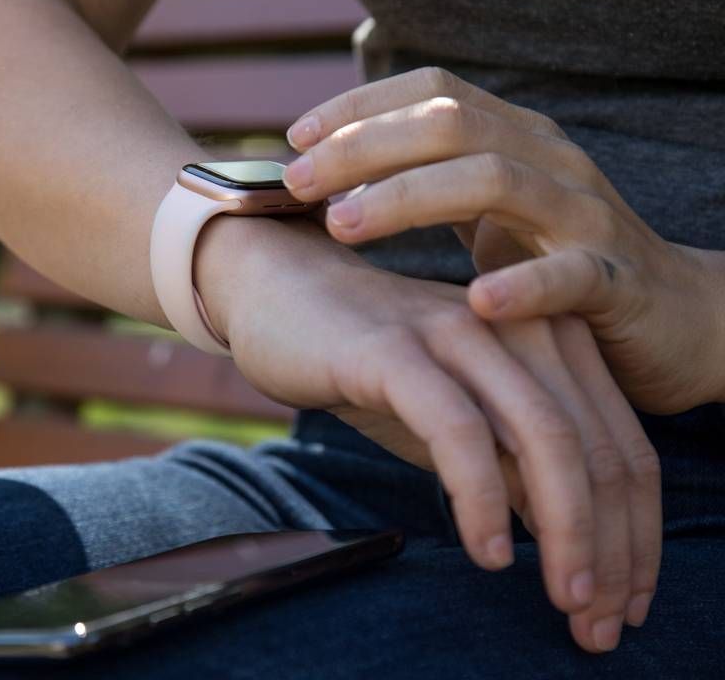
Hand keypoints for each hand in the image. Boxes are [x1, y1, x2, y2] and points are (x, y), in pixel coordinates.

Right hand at [194, 215, 661, 652]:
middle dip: (611, 546)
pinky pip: (457, 429)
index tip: (622, 602)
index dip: (634, 533)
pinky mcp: (395, 350)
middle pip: (597, 446)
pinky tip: (489, 549)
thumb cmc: (376, 362)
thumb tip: (569, 536)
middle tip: (599, 622)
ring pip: (544, 435)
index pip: (621, 445)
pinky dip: (483, 498)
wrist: (283, 293)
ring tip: (564, 596)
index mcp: (549, 336)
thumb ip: (517, 460)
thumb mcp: (463, 415)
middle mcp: (519, 324)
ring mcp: (457, 332)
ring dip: (567, 530)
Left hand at [282, 66, 724, 413]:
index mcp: (514, 140)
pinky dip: (522, 283)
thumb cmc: (557, 262)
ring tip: (343, 225)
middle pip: (450, 127)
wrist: (669, 316)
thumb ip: (430, 189)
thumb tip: (335, 184)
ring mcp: (584, 216)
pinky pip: (569, 275)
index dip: (359, 107)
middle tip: (297, 182)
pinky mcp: (614, 281)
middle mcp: (549, 161)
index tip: (293, 139)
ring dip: (409, 198)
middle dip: (362, 149)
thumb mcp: (490, 216)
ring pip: (495, 181)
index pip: (433, 93)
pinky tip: (473, 299)